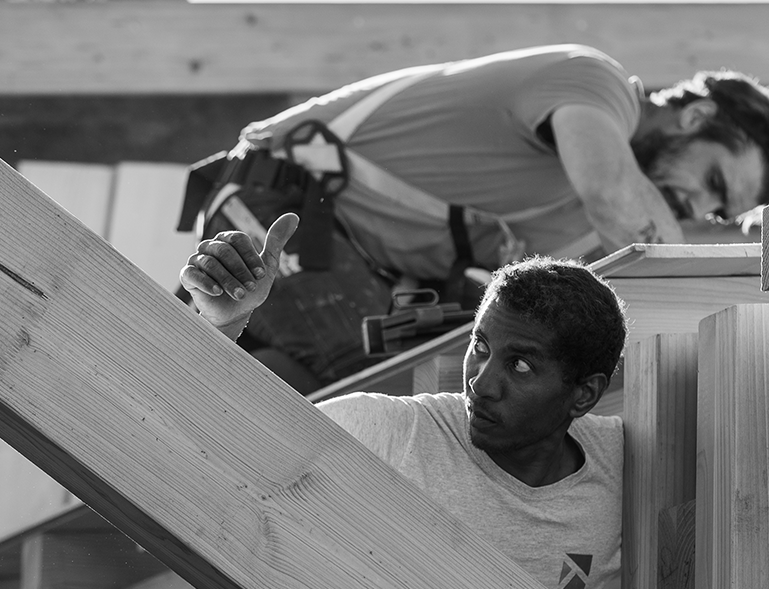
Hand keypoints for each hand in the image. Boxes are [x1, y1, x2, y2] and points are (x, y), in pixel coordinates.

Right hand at [180, 213, 298, 333]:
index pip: (238, 238)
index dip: (251, 257)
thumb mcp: (267, 266)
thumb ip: (276, 241)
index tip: (261, 275)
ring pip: (210, 263)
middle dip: (241, 271)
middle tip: (250, 288)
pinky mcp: (187, 275)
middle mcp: (211, 246)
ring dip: (228, 280)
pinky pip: (192, 274)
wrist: (235, 313)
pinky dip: (206, 283)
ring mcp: (197, 260)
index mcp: (229, 241)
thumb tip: (293, 216)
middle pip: (224, 250)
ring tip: (239, 294)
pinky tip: (218, 293)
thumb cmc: (250, 288)